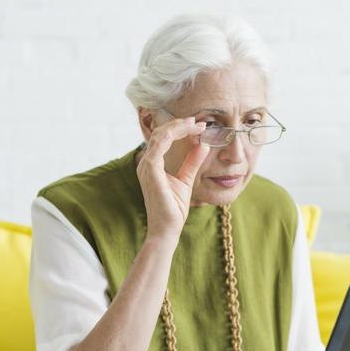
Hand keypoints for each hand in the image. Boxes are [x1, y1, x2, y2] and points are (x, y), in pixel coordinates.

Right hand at [136, 115, 209, 242]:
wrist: (167, 228)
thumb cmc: (173, 208)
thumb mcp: (186, 180)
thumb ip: (192, 162)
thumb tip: (203, 145)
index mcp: (152, 164)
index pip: (163, 138)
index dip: (180, 129)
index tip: (198, 126)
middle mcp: (146, 162)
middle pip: (161, 133)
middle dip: (180, 124)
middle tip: (199, 122)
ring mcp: (146, 165)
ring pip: (161, 135)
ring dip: (180, 126)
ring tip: (196, 125)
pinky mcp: (151, 169)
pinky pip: (161, 144)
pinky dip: (175, 134)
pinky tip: (189, 132)